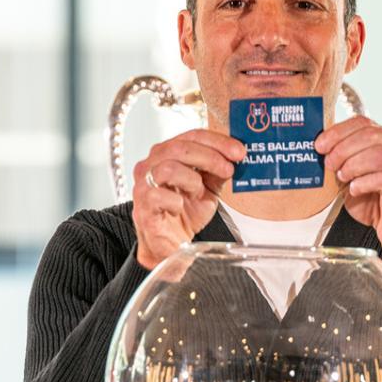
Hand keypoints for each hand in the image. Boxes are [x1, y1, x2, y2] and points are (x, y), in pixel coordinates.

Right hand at [132, 129, 245, 269]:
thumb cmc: (185, 213)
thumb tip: (236, 156)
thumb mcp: (209, 188)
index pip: (191, 136)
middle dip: (210, 157)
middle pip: (179, 148)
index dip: (218, 141)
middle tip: (228, 169)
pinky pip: (158, 196)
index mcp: (167, 154)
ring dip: (192, 179)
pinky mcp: (142, 207)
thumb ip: (219, 171)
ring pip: (168, 168)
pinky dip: (176, 202)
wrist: (170, 245)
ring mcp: (143, 185)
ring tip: (200, 192)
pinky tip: (180, 208)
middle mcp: (151, 165)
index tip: (238, 152)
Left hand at [315, 116, 381, 254]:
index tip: (320, 145)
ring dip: (354, 164)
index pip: (363, 123)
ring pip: (380, 154)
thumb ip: (342, 160)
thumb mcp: (353, 176)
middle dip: (343, 149)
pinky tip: (354, 189)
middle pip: (371, 135)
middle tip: (329, 164)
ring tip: (343, 177)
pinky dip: (364, 183)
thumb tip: (319, 150)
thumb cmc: (376, 201)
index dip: (338, 131)